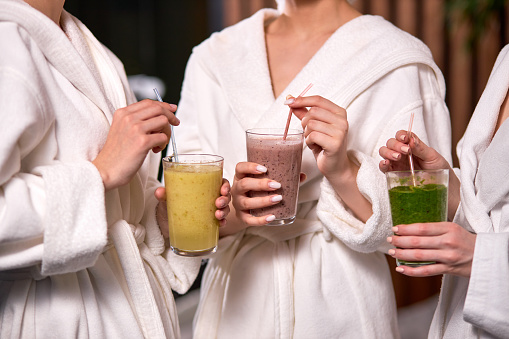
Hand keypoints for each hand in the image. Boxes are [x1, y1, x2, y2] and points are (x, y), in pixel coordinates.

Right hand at [93, 99, 178, 190]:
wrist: (106, 170)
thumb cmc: (116, 154)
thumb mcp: (122, 130)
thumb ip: (136, 121)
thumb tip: (159, 115)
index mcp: (122, 113)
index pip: (148, 103)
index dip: (163, 105)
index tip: (172, 109)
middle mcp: (128, 118)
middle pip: (158, 109)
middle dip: (171, 116)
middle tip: (176, 123)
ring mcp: (135, 129)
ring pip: (163, 121)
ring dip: (167, 132)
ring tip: (159, 143)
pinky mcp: (142, 142)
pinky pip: (163, 137)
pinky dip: (163, 144)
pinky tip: (155, 150)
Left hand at [154, 179, 231, 238]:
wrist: (166, 221)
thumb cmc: (170, 204)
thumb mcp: (167, 198)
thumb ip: (164, 194)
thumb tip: (159, 192)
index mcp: (203, 186)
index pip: (220, 181)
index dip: (225, 184)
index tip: (222, 189)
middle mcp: (210, 197)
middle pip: (225, 195)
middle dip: (225, 199)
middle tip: (218, 203)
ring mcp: (211, 209)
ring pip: (225, 207)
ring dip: (224, 211)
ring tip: (217, 215)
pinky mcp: (210, 221)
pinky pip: (221, 221)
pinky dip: (222, 222)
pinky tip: (220, 223)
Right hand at [231, 162, 283, 226]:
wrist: (245, 209)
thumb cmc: (256, 190)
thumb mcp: (263, 181)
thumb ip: (282, 177)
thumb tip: (302, 175)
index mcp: (241, 176)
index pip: (240, 168)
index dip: (250, 167)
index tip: (264, 169)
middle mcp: (237, 189)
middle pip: (244, 184)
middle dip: (260, 184)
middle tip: (277, 185)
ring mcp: (238, 204)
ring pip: (247, 202)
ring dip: (263, 201)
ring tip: (278, 198)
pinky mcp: (242, 217)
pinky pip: (249, 220)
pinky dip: (260, 220)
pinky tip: (272, 217)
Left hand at [286, 94, 371, 221]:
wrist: (335, 167)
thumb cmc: (324, 145)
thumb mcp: (314, 127)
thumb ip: (303, 112)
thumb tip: (290, 98)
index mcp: (339, 112)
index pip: (318, 100)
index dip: (301, 99)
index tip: (288, 102)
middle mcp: (342, 120)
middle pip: (313, 112)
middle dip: (304, 122)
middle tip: (307, 132)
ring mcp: (341, 131)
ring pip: (311, 124)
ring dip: (307, 134)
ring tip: (313, 141)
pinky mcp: (335, 143)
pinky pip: (313, 136)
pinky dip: (309, 141)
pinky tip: (315, 146)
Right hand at [378, 130, 448, 172]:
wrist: (440, 185)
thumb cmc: (438, 168)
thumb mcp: (433, 156)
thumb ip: (421, 148)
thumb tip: (411, 140)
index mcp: (411, 146)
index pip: (401, 135)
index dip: (401, 135)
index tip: (405, 138)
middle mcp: (401, 152)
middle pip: (391, 143)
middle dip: (396, 145)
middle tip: (406, 150)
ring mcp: (396, 163)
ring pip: (384, 152)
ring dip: (388, 152)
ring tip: (397, 157)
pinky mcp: (393, 173)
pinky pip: (383, 167)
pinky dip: (382, 164)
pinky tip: (386, 163)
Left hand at [387, 222, 475, 277]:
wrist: (486, 256)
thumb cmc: (465, 240)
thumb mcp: (452, 228)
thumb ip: (435, 229)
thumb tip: (410, 229)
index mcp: (448, 228)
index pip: (422, 228)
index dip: (406, 229)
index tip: (395, 228)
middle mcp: (447, 242)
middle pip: (418, 242)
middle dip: (400, 241)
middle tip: (390, 240)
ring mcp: (447, 257)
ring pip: (419, 256)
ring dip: (402, 254)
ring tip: (392, 252)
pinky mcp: (448, 269)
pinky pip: (426, 271)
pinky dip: (411, 270)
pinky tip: (400, 268)